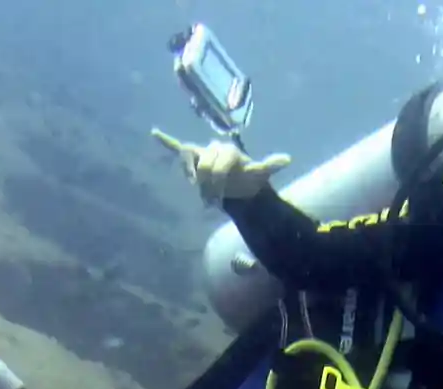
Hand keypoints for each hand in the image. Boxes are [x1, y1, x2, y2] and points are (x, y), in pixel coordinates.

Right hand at [151, 130, 290, 203]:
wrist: (237, 185)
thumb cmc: (248, 180)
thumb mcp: (259, 174)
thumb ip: (270, 165)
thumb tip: (287, 159)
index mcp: (228, 151)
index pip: (217, 164)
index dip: (217, 182)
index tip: (218, 201)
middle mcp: (214, 147)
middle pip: (203, 165)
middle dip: (207, 185)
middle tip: (212, 201)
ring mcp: (203, 152)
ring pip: (190, 160)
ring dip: (194, 177)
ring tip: (200, 190)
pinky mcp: (192, 157)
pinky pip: (177, 148)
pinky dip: (166, 141)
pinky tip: (155, 133)